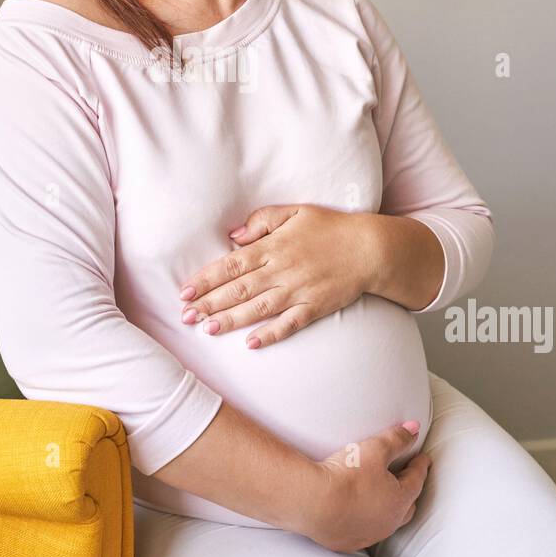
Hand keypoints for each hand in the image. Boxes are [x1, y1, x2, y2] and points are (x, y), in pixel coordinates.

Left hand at [177, 204, 378, 348]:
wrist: (370, 249)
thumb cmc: (331, 228)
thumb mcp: (295, 212)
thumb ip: (262, 221)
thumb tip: (234, 236)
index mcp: (273, 247)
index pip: (231, 265)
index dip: (206, 279)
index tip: (185, 291)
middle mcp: (282, 270)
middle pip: (238, 289)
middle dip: (209, 303)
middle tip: (185, 316)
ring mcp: (298, 291)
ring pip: (258, 308)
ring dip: (231, 320)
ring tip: (207, 329)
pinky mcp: (315, 308)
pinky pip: (289, 324)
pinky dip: (270, 334)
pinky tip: (251, 344)